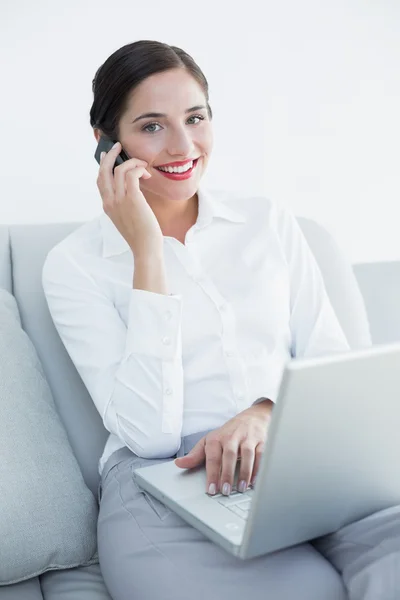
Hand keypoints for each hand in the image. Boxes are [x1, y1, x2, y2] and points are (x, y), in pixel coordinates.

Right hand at [96, 142, 163, 257]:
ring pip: (119, 169)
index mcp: (107, 206)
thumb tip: (133, 188)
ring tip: (143, 166)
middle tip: (118, 146)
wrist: (145, 247)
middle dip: (110, 155)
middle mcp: (110, 201)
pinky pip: (131, 174)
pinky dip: (139, 169)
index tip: (107, 155)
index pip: (100, 180)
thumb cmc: (140, 235)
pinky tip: (146, 173)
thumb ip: (124, 204)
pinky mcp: (132, 199)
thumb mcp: (127, 218)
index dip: (103, 165)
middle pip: (104, 170)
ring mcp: (119, 200)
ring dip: (132, 162)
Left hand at [174, 401, 272, 495]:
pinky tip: (254, 481)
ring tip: (240, 488)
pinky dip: (258, 468)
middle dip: (227, 473)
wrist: (252, 417)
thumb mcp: (210, 441)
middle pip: (229, 455)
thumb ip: (196, 454)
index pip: (213, 457)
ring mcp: (247, 438)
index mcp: (217, 438)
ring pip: (247, 454)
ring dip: (244, 472)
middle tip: (225, 491)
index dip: (212, 474)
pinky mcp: (261, 441)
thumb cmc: (228, 433)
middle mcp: (232, 437)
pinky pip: (261, 454)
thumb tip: (179, 463)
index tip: (211, 489)